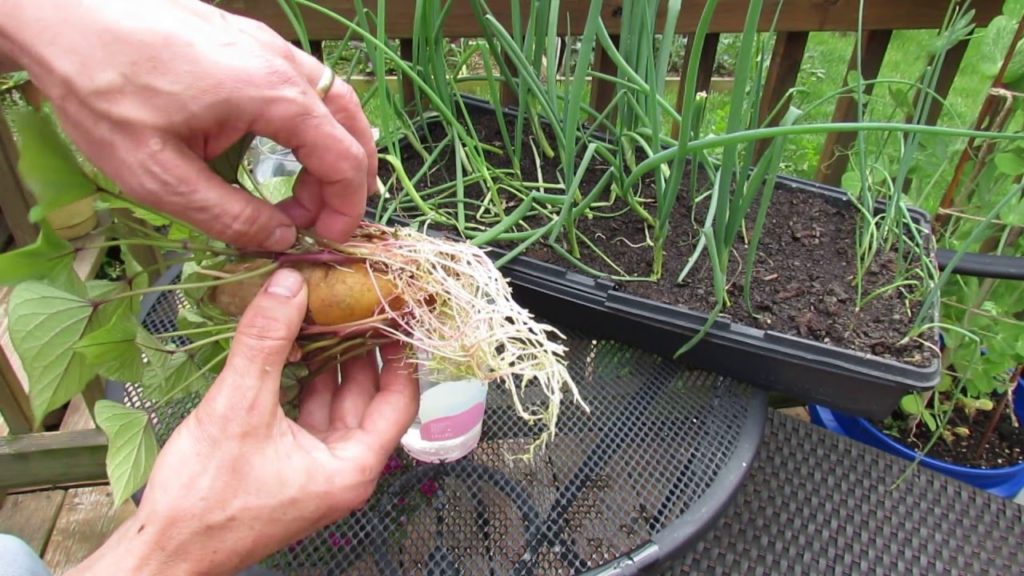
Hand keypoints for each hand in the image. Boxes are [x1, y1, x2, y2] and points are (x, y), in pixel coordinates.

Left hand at [0, 0, 377, 249]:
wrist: (60, 15)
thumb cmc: (102, 90)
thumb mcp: (160, 176)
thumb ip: (229, 215)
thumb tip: (280, 239)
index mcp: (271, 94)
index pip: (343, 157)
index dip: (345, 206)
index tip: (325, 240)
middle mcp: (281, 62)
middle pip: (350, 124)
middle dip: (346, 179)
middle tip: (318, 221)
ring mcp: (265, 43)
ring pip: (331, 99)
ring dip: (332, 148)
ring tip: (307, 190)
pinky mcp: (244, 38)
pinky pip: (302, 82)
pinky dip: (310, 122)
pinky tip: (280, 145)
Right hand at [69, 268, 418, 575]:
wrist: (163, 553)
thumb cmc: (204, 504)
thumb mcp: (239, 408)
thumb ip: (266, 343)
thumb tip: (288, 285)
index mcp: (351, 469)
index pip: (400, 400)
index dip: (401, 354)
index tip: (396, 316)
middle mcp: (341, 473)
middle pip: (368, 398)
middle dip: (360, 350)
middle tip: (354, 303)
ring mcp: (314, 472)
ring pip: (335, 405)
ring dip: (329, 364)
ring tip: (321, 316)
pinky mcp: (286, 469)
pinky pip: (307, 415)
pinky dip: (302, 383)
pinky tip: (290, 352)